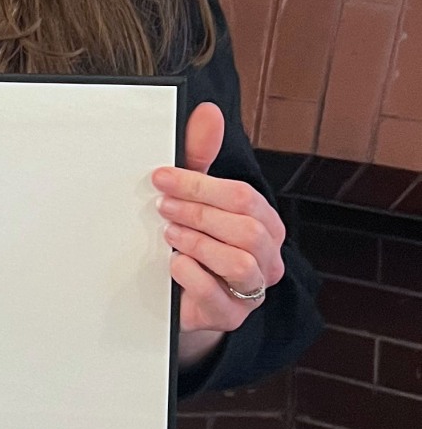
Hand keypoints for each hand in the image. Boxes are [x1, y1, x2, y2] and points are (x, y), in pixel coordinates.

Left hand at [154, 102, 286, 363]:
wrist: (178, 300)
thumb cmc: (192, 243)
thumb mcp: (192, 199)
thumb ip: (199, 159)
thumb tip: (208, 111)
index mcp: (264, 223)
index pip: (243, 197)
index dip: (200, 185)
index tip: (161, 178)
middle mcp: (267, 256)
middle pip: (247, 228)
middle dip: (199, 213)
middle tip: (163, 208)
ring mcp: (253, 289)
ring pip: (242, 262)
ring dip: (199, 244)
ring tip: (170, 236)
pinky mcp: (231, 316)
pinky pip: (220, 297)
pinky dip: (193, 276)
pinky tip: (174, 266)